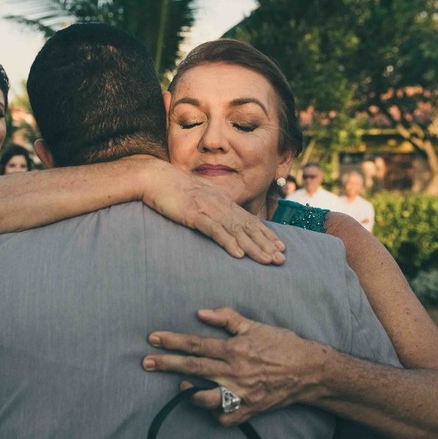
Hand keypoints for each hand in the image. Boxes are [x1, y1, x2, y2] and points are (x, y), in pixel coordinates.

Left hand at [141, 307, 322, 425]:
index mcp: (234, 349)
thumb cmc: (282, 344)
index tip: (153, 339)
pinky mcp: (249, 410)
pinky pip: (224, 417)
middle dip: (167, 364)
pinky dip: (214, 413)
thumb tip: (201, 312)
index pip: (196, 344)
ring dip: (189, 392)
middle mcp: (234, 372)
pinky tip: (209, 405)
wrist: (309, 371)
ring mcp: (240, 393)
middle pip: (193, 368)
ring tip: (182, 387)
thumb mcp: (255, 325)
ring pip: (204, 398)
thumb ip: (227, 319)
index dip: (172, 341)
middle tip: (146, 362)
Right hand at [143, 168, 284, 264]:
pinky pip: (215, 231)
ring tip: (267, 260)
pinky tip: (238, 255)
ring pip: (237, 231)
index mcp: (223, 201)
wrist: (155, 178)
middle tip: (281, 259)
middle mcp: (221, 205)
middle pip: (248, 227)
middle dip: (266, 244)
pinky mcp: (195, 215)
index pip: (250, 220)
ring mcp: (209, 209)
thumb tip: (223, 220)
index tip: (280, 247)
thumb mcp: (200, 198)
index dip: (266, 234)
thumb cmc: (174, 189)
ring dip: (254, 247)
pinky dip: (228, 243)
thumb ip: (213, 208)